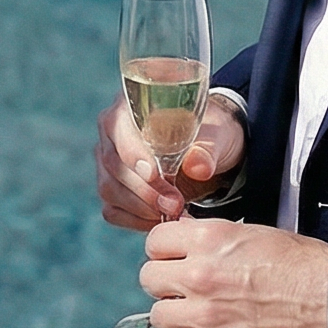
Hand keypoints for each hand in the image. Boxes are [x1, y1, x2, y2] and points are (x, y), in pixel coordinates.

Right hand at [96, 91, 245, 230]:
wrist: (212, 150)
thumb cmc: (212, 133)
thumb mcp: (219, 134)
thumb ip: (208, 149)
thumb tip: (197, 167)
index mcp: (131, 106)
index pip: (120, 130)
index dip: (134, 154)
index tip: (154, 175)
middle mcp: (112, 132)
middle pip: (113, 164)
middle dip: (145, 189)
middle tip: (175, 203)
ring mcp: (108, 162)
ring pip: (110, 189)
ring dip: (141, 207)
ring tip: (173, 212)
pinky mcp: (113, 188)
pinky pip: (113, 210)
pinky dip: (136, 220)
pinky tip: (161, 220)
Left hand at [140, 219, 327, 327]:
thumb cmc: (306, 266)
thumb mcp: (256, 234)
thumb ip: (216, 240)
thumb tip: (189, 242)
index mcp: (210, 239)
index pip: (155, 241)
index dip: (165, 252)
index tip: (176, 260)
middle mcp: (200, 274)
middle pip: (149, 278)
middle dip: (167, 284)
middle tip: (188, 291)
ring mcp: (206, 315)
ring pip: (158, 317)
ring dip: (175, 318)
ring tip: (199, 318)